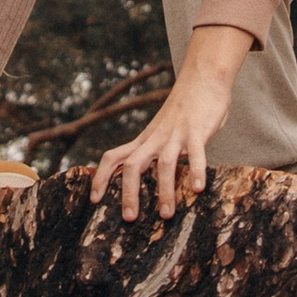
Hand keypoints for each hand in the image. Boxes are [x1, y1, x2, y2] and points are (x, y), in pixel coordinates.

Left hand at [90, 29, 249, 220]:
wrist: (203, 77)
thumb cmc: (185, 108)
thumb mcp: (163, 129)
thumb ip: (157, 149)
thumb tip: (155, 176)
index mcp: (145, 139)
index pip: (113, 156)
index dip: (100, 176)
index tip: (94, 199)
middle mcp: (155, 137)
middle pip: (132, 165)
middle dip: (128, 193)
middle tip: (130, 219)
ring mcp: (176, 134)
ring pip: (164, 164)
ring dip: (164, 190)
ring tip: (167, 215)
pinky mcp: (197, 130)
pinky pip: (195, 153)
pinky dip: (196, 170)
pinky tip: (198, 189)